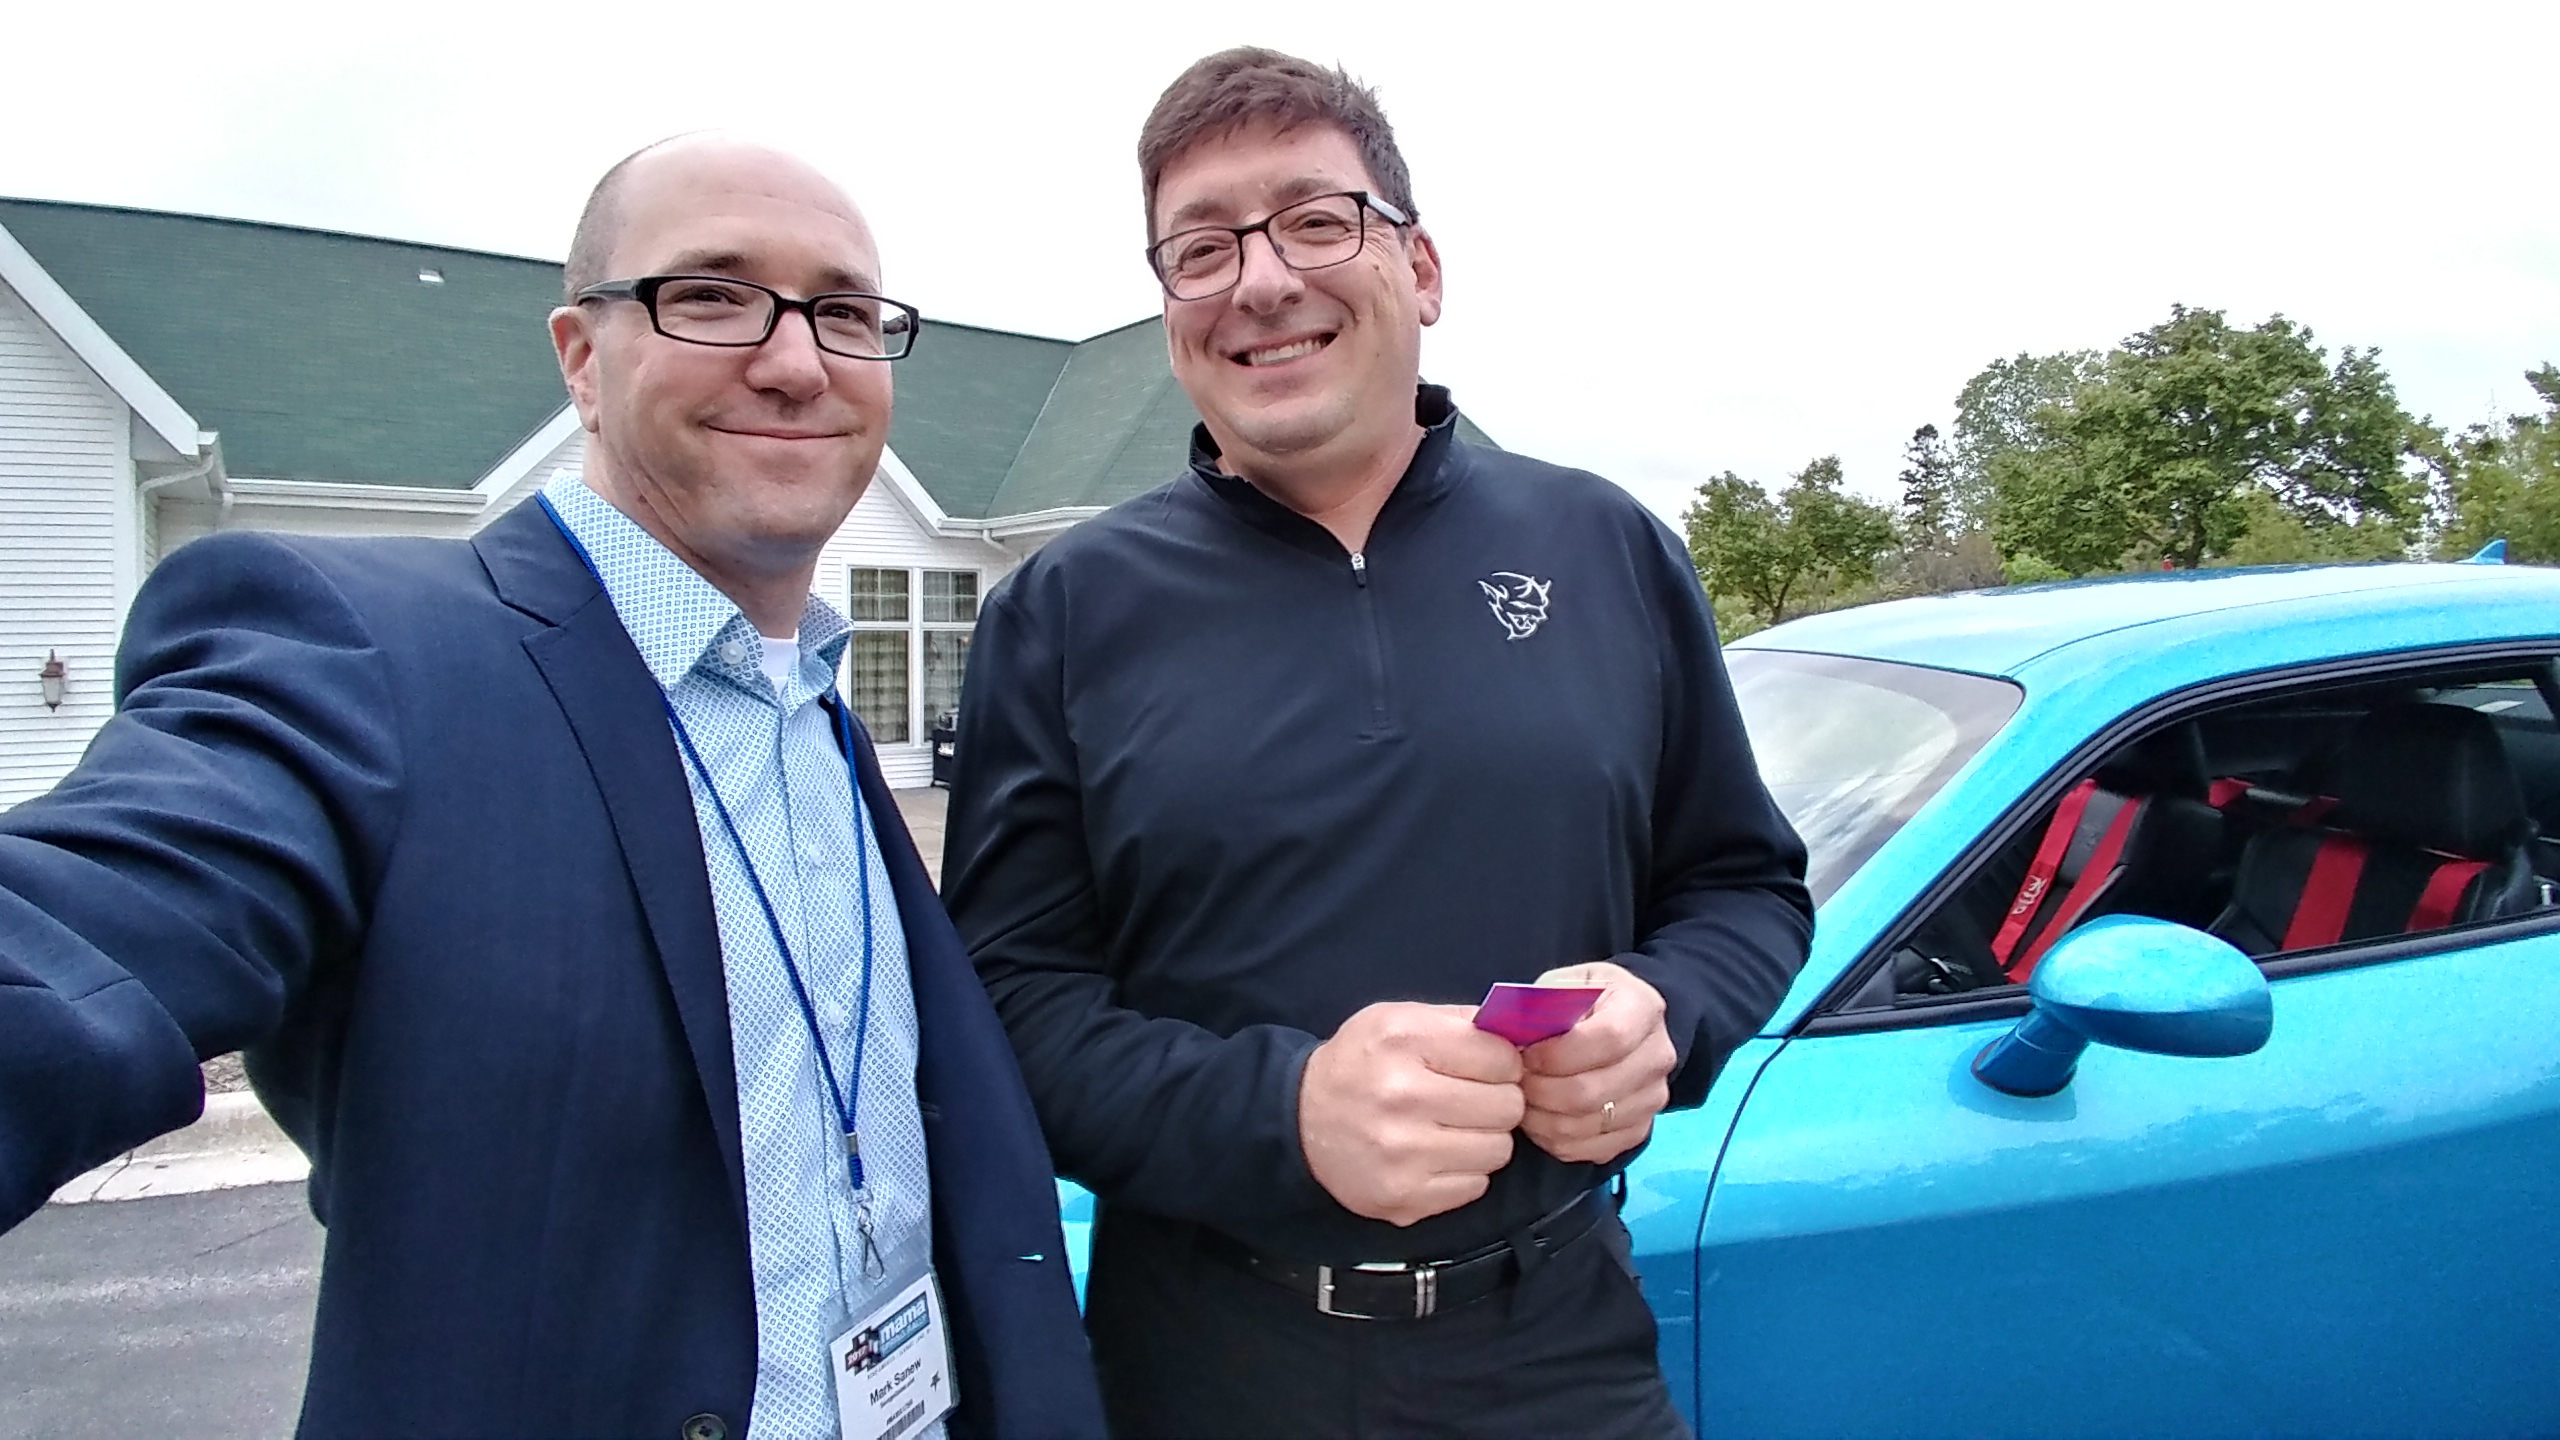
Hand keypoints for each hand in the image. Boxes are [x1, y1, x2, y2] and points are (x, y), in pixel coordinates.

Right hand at [1299, 1002, 1526, 1226]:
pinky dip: (1464, 1172)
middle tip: (1472, 1099)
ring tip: (1453, 1128)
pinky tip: (1436, 1156)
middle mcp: (1402, 1097)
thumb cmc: (1360, 1064)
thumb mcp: (1398, 1019)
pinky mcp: (1404, 1198)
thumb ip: (1460, 1021)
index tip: (1485, 1068)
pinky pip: (1475, 1186)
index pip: (1501, 1058)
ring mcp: (1403, 1154)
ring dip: (1484, 1138)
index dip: (1502, 1062)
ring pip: (1498, 1150)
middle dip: (1498, 1101)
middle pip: (1507, 1106)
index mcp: (1405, 1042)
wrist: (1299, 1120)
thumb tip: (1522, 1033)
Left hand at [1517, 962, 1674, 1165]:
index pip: (1609, 1038)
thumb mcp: (1565, 984)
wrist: (1624, 1026)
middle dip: (1542, 1090)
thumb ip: (1542, 1005)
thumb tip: (1510, 1036)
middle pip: (1594, 1091)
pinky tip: (1540, 1118)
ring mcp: (1653, 1098)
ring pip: (1588, 1124)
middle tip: (1514, 1081)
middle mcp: (1658, 1056)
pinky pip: (1590, 1149)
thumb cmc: (1584, 1001)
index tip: (1526, 1054)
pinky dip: (1555, 1139)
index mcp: (1643, 1007)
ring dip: (1543, 1118)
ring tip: (1522, 1098)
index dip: (1559, 1054)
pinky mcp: (1640, 1130)